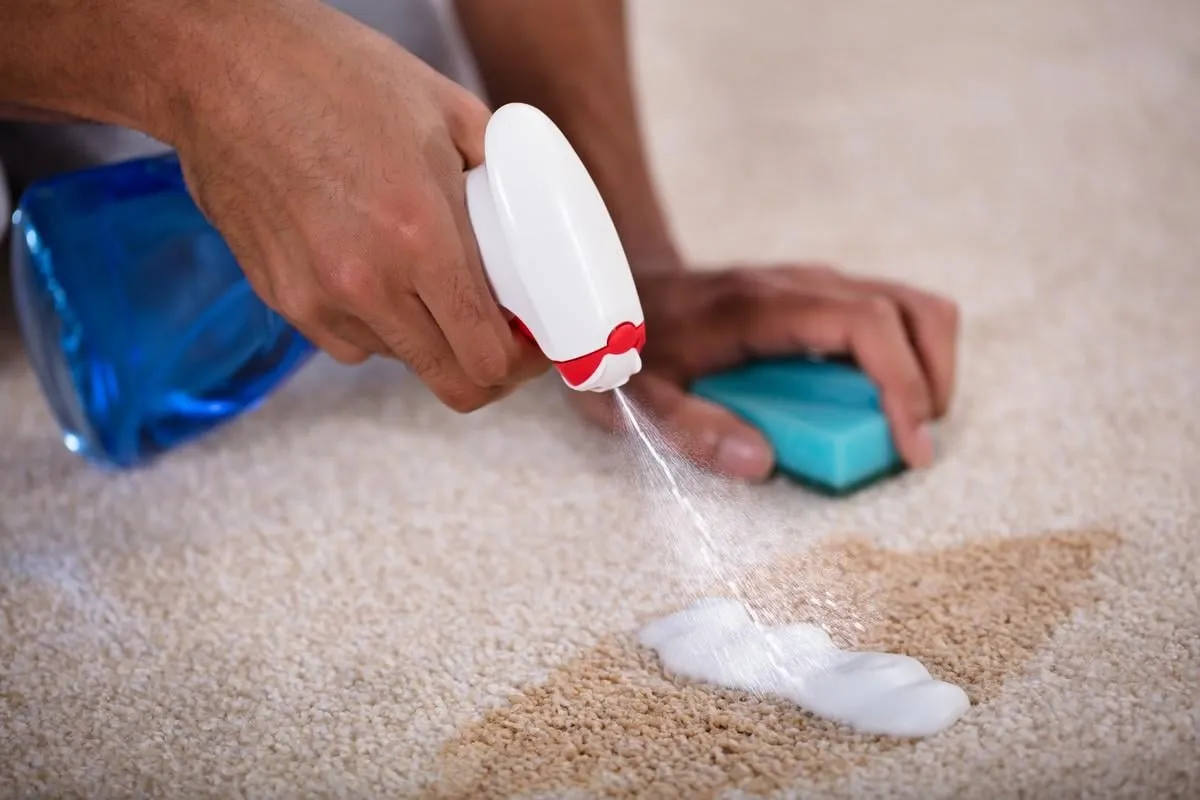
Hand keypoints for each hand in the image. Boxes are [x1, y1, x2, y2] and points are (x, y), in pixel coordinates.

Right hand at [173, 2, 547, 410]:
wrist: (223, 69)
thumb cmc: (333, 76)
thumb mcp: (446, 109)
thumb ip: (500, 172)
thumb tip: (535, 216)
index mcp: (420, 238)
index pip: (487, 357)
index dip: (523, 363)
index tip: (532, 344)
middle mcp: (367, 285)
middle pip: (450, 382)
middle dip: (487, 369)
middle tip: (500, 336)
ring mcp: (317, 300)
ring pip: (400, 359)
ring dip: (429, 337)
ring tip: (430, 282)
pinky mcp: (280, 299)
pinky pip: (349, 340)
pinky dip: (376, 323)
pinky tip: (377, 270)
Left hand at [569, 265, 959, 480]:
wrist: (619, 285)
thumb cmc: (629, 344)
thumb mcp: (635, 397)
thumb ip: (689, 428)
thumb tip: (759, 463)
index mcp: (761, 307)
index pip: (867, 323)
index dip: (904, 383)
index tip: (910, 447)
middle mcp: (800, 284)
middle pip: (912, 309)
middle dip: (932, 381)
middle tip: (912, 445)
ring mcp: (815, 285)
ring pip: (911, 308)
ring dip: (927, 369)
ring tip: (903, 428)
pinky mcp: (820, 297)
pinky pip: (889, 318)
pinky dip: (906, 361)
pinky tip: (878, 405)